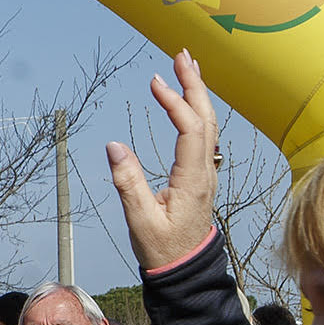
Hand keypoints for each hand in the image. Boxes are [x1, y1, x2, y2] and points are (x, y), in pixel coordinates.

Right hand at [102, 47, 224, 272]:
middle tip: (181, 55)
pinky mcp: (201, 175)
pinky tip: (188, 99)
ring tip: (186, 66)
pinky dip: (197, 109)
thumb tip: (114, 146)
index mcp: (193, 181)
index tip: (155, 82)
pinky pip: (204, 133)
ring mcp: (206, 172)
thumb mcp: (139, 220)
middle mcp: (205, 172)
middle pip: (207, 118)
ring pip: (209, 124)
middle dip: (194, 84)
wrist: (186, 270)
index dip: (175, 102)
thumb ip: (128, 183)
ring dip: (198, 93)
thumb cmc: (163, 249)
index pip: (190, 130)